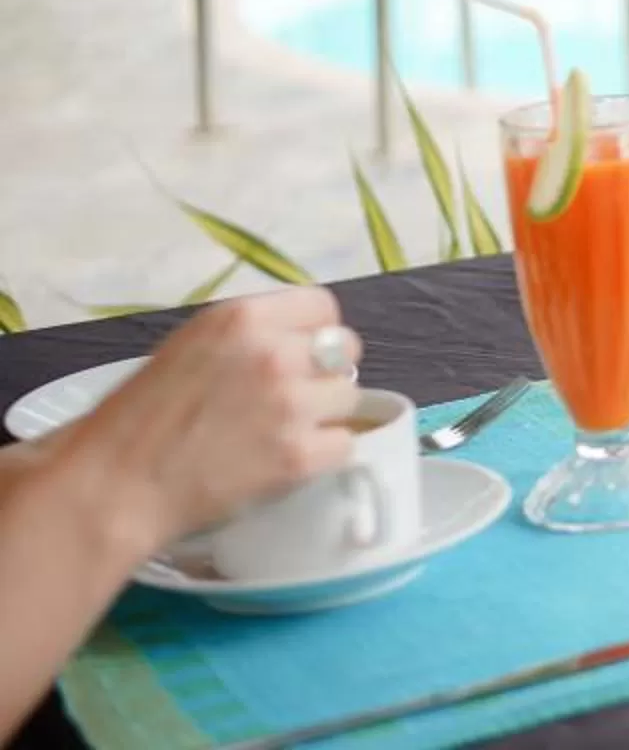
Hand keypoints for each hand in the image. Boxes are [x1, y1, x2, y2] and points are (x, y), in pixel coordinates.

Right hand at [58, 289, 361, 554]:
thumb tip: (300, 342)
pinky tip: (287, 460)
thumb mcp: (190, 348)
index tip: (301, 352)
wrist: (112, 487)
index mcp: (242, 318)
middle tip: (294, 395)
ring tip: (281, 432)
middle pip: (346, 349)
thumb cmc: (138, 418)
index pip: (322, 306)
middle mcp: (275, 353)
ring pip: (349, 397)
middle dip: (325, 370)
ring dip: (324, 415)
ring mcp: (291, 405)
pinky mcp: (298, 456)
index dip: (315, 331)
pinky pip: (344, 444)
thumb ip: (248, 338)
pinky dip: (322, 454)